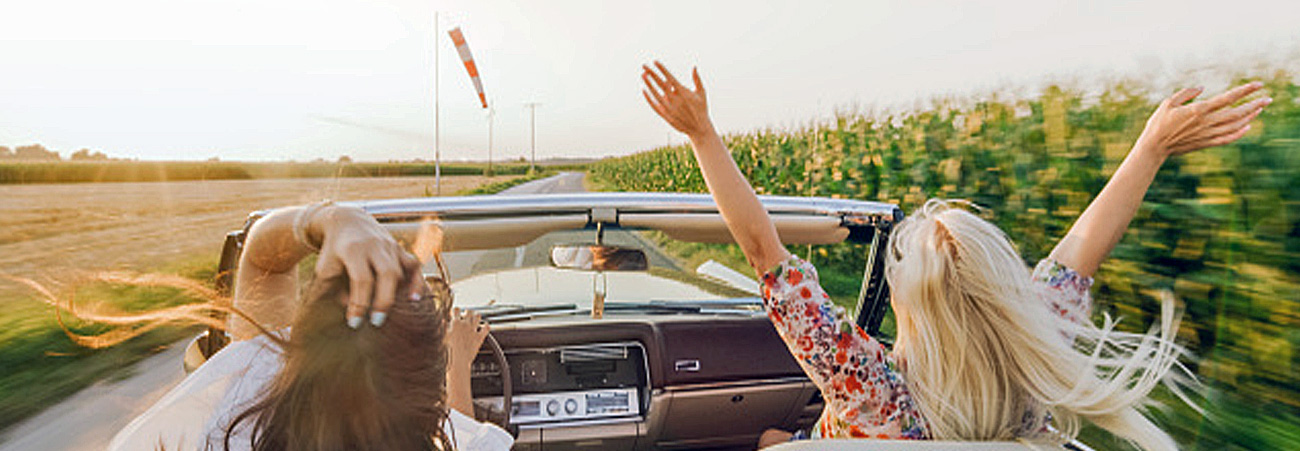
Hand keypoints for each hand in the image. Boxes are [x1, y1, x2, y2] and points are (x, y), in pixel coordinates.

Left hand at [313, 205, 423, 328]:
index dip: (359, 304)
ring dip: (396, 294)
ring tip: (388, 314)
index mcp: (354, 249)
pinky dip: (416, 282)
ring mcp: (390, 246)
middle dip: (383, 300)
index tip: (354, 323)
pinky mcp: (400, 249)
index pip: (361, 280)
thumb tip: (350, 308)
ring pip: (401, 270)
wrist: (347, 221)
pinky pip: (413, 265)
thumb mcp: (326, 267)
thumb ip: (335, 287)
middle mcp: (375, 246)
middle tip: (376, 321)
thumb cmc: (334, 250)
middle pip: (388, 274)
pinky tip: (414, 298)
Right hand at [447, 307, 488, 366]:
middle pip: (469, 311)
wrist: (456, 362)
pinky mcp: (479, 338)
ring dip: (476, 316)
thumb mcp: (442, 337)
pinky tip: (485, 325)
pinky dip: (486, 326)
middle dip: (467, 312)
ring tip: (475, 317)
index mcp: (455, 323)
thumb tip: (443, 321)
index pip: (456, 310)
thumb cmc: (447, 351)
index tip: (455, 313)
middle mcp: (465, 325)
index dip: (456, 310)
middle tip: (466, 314)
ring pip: (478, 316)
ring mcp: (473, 330)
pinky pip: (486, 328)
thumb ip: (443, 327)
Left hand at [642, 61, 714, 137]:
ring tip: (643, 75)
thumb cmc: (701, 109)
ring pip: (655, 93)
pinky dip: (648, 98)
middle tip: (644, 66)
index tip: (655, 62)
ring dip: (648, 83)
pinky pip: (654, 105)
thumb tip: (694, 67)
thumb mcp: (701, 93)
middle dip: (651, 73)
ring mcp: (669, 108)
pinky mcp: (665, 115)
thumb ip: (697, 79)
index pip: (669, 77)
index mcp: (683, 92)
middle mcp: (674, 99)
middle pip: (660, 83)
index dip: (661, 69)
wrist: (699, 128)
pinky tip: (644, 90)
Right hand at [1137, 82, 1270, 156]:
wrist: (1154, 147)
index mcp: (1198, 110)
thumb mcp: (1168, 103)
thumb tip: (1202, 88)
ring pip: (1235, 125)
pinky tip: (1247, 126)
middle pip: (1236, 112)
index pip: (1227, 98)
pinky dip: (1239, 132)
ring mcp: (1207, 134)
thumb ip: (1186, 94)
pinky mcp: (1206, 143)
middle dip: (1254, 105)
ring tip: (1260, 109)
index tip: (1258, 84)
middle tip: (1268, 99)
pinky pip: (1227, 138)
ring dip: (1250, 117)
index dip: (1245, 90)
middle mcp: (1206, 122)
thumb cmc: (1158, 124)